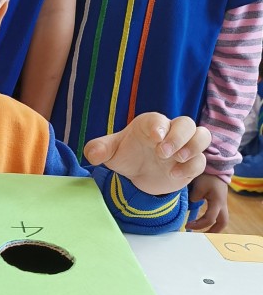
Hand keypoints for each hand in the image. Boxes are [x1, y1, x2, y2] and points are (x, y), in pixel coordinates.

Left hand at [84, 113, 210, 195]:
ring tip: (177, 159)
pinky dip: (192, 167)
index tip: (154, 137)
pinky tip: (174, 175)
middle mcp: (171, 132)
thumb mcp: (110, 153)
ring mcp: (184, 147)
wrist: (139, 174)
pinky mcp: (191, 164)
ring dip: (194, 146)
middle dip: (178, 136)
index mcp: (151, 125)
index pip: (158, 119)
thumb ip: (99, 149)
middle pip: (187, 123)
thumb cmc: (126, 155)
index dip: (159, 125)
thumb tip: (92, 154)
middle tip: (162, 153)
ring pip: (202, 136)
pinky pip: (201, 161)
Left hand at [186, 173, 228, 232]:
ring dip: (214, 227)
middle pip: (223, 223)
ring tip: (202, 232)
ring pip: (222, 220)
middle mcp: (222, 205)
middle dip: (214, 231)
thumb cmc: (206, 176)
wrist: (215, 168)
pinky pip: (218, 215)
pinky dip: (212, 220)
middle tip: (202, 237)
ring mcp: (222, 204)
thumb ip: (194, 197)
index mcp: (217, 202)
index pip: (209, 219)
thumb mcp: (198, 186)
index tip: (187, 224)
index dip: (198, 225)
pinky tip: (202, 221)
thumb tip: (190, 207)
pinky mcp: (219, 203)